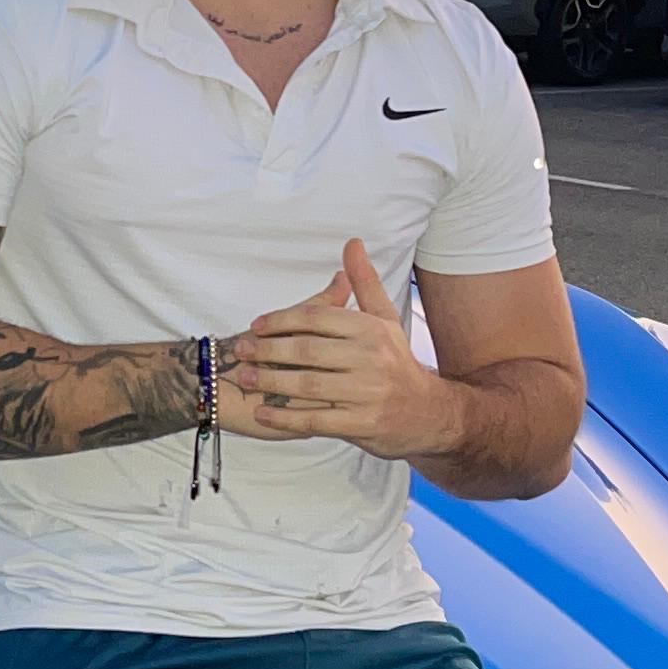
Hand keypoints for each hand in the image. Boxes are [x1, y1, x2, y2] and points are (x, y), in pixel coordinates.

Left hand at [222, 241, 456, 460]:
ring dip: (271, 381)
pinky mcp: (361, 424)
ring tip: (244, 377)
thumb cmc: (396, 361)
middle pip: (308, 350)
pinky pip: (315, 420)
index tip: (256, 325)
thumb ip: (364, 283)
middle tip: (240, 350)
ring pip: (308, 385)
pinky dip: (285, 418)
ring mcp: (366, 393)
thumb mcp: (385, 319)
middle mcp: (371, 358)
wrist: (427, 413)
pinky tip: (262, 414)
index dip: (282, 319)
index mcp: (371, 329)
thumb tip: (351, 243)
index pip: (318, 317)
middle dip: (269, 349)